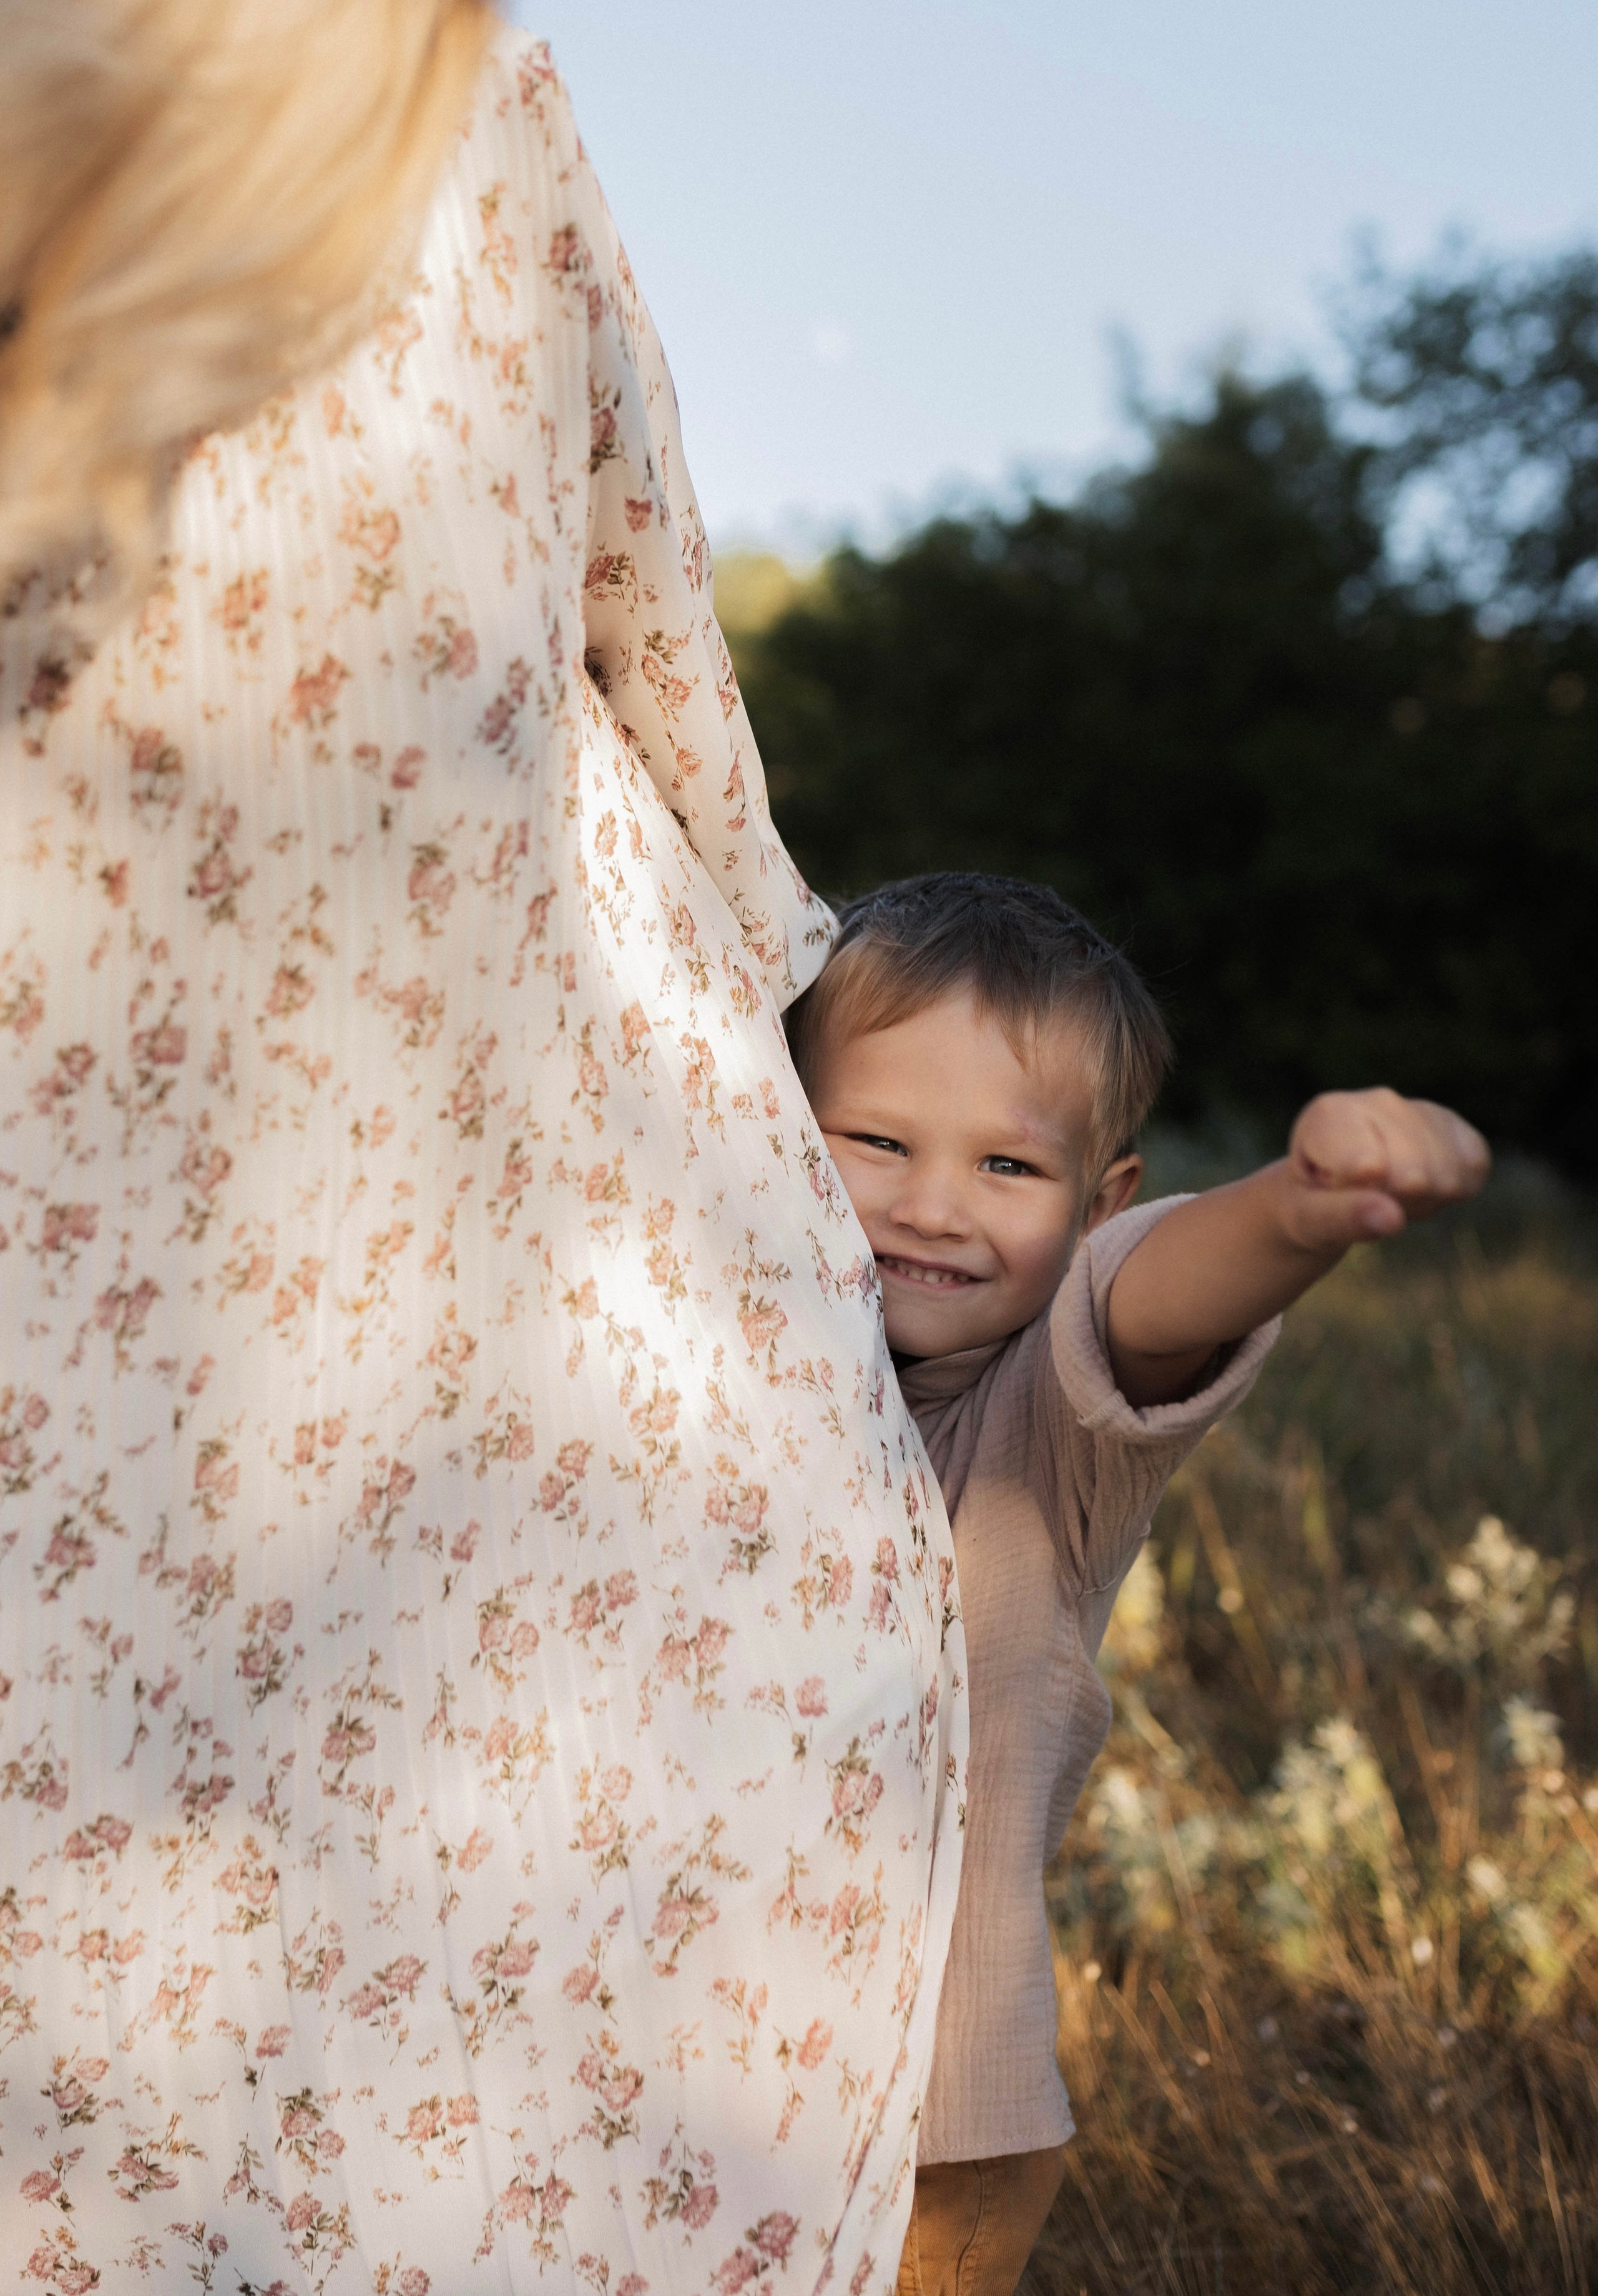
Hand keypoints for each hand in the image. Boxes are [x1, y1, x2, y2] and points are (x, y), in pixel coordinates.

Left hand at [1281, 1088, 1490, 1251]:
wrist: (1328, 1191)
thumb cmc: (1310, 1205)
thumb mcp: (1309, 1220)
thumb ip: (1344, 1218)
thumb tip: (1392, 1219)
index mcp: (1331, 1114)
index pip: (1370, 1167)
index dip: (1361, 1197)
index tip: (1334, 1191)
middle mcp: (1379, 1100)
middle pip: (1415, 1176)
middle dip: (1395, 1204)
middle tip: (1363, 1199)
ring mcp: (1419, 1108)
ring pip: (1448, 1176)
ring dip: (1421, 1202)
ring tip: (1386, 1193)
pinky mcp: (1453, 1125)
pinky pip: (1475, 1165)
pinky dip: (1455, 1190)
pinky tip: (1421, 1186)